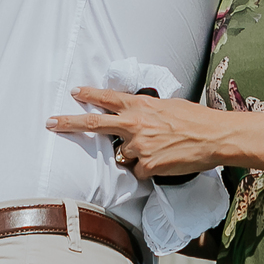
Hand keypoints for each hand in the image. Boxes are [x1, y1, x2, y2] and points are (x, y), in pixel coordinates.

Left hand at [46, 87, 224, 180]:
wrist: (213, 137)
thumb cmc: (195, 119)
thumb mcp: (167, 106)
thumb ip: (147, 111)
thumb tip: (137, 117)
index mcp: (140, 105)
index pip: (107, 98)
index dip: (89, 94)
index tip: (74, 92)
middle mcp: (134, 124)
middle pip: (94, 123)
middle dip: (69, 122)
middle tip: (50, 122)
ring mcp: (139, 145)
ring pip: (122, 156)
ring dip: (135, 155)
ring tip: (160, 149)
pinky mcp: (147, 165)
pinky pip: (139, 171)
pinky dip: (149, 170)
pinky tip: (165, 162)